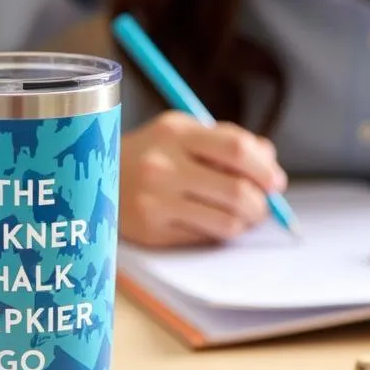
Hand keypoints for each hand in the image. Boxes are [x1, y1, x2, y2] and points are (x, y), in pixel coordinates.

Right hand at [119, 111, 286, 247]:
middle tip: (263, 206)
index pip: (237, 149)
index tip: (276, 182)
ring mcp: (155, 200)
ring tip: (242, 216)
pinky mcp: (151, 231)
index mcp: (175, 132)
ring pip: (227, 222)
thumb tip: (269, 162)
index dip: (265, 169)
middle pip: (236, 191)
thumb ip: (227, 140)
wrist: (93, 178)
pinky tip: (212, 223)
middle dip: (261, 204)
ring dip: (245, 223)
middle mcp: (163, 165)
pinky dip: (219, 233)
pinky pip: (205, 238)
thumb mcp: (182, 131)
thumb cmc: (151, 153)